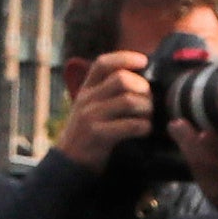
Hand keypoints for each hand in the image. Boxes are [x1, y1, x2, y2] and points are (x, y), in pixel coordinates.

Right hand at [53, 51, 153, 170]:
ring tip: (148, 116)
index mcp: (87, 88)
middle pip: (121, 79)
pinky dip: (144, 127)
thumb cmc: (87, 131)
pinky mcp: (98, 134)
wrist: (68, 160)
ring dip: (146, 108)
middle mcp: (87, 99)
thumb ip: (107, 91)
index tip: (144, 61)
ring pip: (129, 101)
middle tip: (149, 99)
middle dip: (143, 87)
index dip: (125, 58)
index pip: (103, 63)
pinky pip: (130, 125)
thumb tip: (140, 79)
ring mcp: (91, 116)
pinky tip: (144, 130)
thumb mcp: (90, 105)